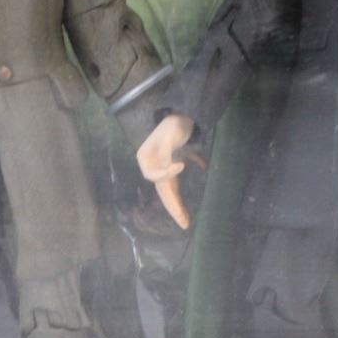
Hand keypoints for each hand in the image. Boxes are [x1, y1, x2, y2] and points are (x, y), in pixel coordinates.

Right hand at [136, 113, 195, 228]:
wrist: (183, 114)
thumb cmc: (173, 124)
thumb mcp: (169, 135)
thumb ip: (166, 151)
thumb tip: (169, 167)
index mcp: (146, 158)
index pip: (153, 175)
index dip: (165, 174)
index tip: (180, 166)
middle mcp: (153, 166)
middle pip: (162, 189)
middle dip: (173, 206)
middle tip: (183, 222)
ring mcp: (163, 167)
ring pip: (170, 189)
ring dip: (178, 204)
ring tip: (186, 221)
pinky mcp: (175, 165)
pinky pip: (179, 182)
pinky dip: (184, 191)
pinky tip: (191, 203)